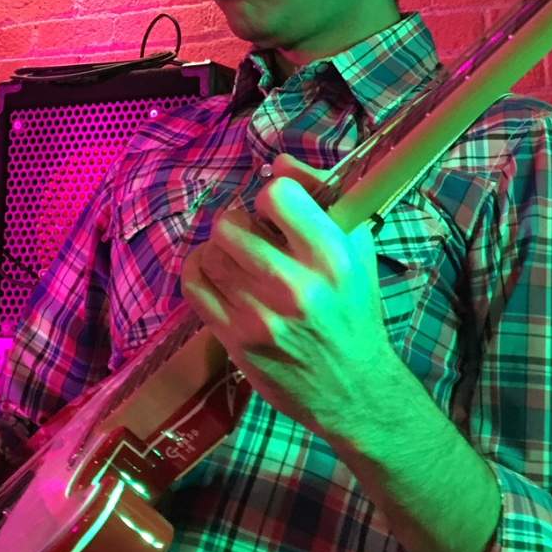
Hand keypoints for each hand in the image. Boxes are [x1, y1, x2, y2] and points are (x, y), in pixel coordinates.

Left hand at [181, 154, 394, 440]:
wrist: (354, 389)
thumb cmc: (355, 311)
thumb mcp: (357, 249)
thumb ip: (322, 197)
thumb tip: (278, 163)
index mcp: (331, 256)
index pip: (276, 194)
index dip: (271, 196)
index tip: (278, 213)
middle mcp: (295, 285)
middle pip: (231, 223)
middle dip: (239, 223)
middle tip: (254, 238)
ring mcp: (260, 315)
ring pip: (209, 254)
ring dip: (220, 250)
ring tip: (239, 261)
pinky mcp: (236, 340)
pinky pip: (195, 287)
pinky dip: (200, 273)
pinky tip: (219, 276)